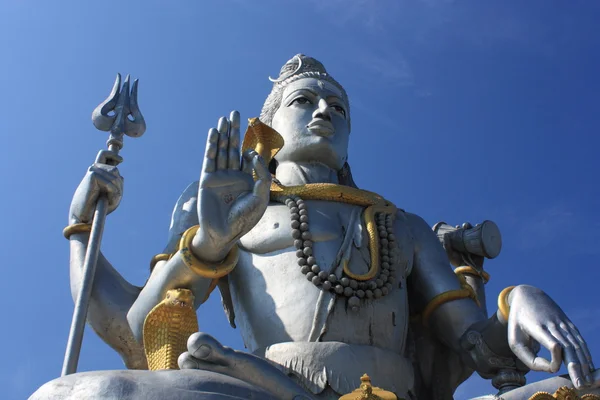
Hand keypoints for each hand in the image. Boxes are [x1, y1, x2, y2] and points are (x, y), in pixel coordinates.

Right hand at [69, 150, 123, 223]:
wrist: (85, 216)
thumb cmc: (99, 206)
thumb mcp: (113, 195)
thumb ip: (118, 185)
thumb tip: (120, 176)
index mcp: (98, 172)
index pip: (103, 156)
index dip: (112, 155)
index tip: (121, 160)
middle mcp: (94, 169)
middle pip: (115, 170)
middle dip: (118, 184)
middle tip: (112, 197)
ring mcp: (92, 171)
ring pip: (115, 176)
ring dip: (116, 190)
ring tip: (108, 199)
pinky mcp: (92, 175)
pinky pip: (110, 183)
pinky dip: (112, 192)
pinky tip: (106, 199)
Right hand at [192, 111, 270, 261]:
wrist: (224, 233)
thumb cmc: (244, 219)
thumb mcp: (260, 198)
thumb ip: (262, 177)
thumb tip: (253, 156)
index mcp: (248, 180)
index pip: (249, 157)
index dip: (251, 152)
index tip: (251, 156)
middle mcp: (233, 175)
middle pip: (234, 147)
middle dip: (235, 130)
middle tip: (235, 112)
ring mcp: (220, 176)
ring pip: (222, 150)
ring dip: (223, 134)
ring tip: (224, 117)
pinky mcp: (208, 179)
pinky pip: (210, 159)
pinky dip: (212, 145)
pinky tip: (214, 132)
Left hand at [506, 285, 596, 388]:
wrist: (528, 295)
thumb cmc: (518, 322)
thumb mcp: (514, 339)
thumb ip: (528, 357)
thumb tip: (549, 369)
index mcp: (537, 327)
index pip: (551, 342)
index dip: (556, 355)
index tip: (555, 367)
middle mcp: (553, 325)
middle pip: (568, 348)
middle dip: (575, 368)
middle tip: (581, 385)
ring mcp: (563, 324)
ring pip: (576, 346)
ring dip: (583, 364)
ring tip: (586, 381)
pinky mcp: (569, 324)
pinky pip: (579, 341)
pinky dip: (585, 355)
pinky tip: (588, 368)